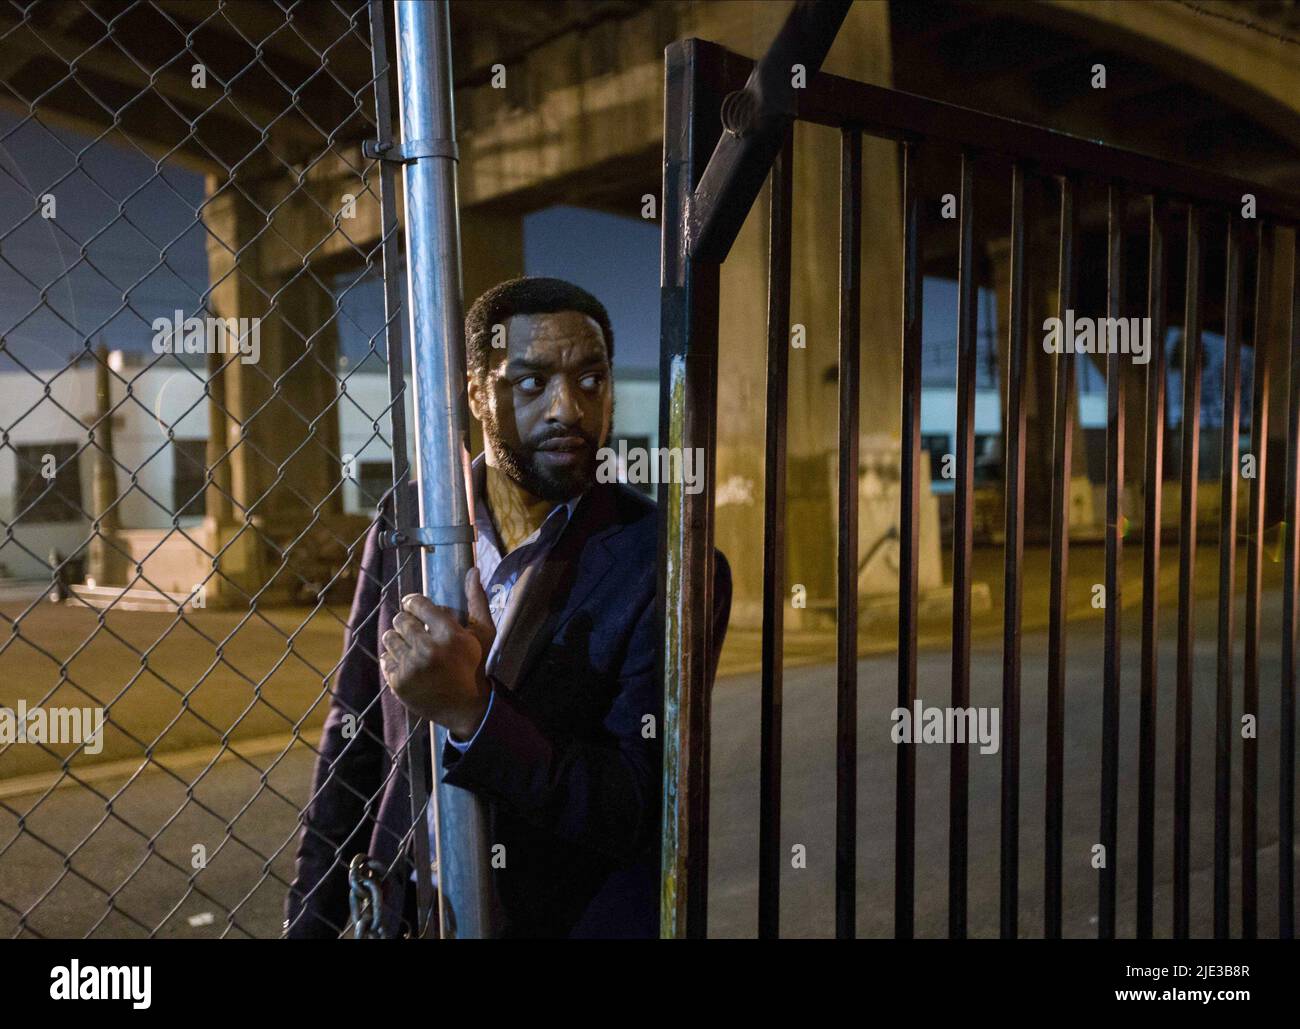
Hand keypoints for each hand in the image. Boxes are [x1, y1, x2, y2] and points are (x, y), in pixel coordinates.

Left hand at [380, 568, 494, 737]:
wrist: (466, 707)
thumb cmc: (475, 665)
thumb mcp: (482, 633)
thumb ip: (477, 600)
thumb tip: (473, 570)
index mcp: (449, 634)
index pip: (417, 603)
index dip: (413, 603)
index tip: (415, 607)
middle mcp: (429, 650)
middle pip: (400, 619)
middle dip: (407, 622)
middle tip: (417, 631)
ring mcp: (411, 667)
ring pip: (389, 637)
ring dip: (398, 639)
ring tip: (412, 647)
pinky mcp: (399, 683)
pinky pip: (385, 658)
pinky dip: (394, 659)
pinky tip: (409, 664)